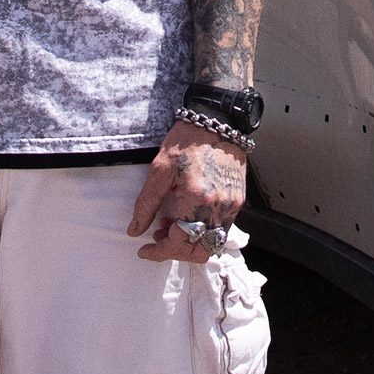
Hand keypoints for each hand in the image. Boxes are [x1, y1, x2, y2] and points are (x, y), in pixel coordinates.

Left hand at [127, 117, 247, 261]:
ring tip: (171, 225)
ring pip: (212, 244)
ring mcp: (232, 206)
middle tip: (157, 238)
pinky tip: (187, 215)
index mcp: (197, 199)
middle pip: (199, 252)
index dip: (159, 253)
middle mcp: (218, 208)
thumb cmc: (188, 140)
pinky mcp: (238, 201)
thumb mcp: (159, 169)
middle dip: (176, 252)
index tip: (144, 250)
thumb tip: (135, 229)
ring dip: (190, 244)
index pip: (179, 244)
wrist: (218, 120)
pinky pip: (221, 230)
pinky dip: (203, 232)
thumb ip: (147, 203)